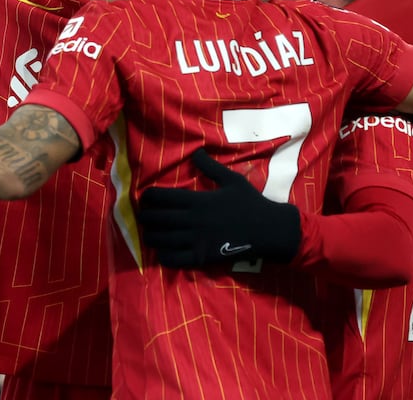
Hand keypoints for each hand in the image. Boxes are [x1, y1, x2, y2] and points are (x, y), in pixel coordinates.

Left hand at [137, 149, 301, 267]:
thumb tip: (196, 152)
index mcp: (197, 200)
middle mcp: (193, 220)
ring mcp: (196, 240)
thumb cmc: (250, 202)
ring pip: (161, 240)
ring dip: (150, 237)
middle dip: (145, 217)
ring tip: (149, 235)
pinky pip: (175, 260)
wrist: (269, 229)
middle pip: (156, 219)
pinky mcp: (202, 257)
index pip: (161, 198)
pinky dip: (164, 256)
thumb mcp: (232, 179)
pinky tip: (163, 252)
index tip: (145, 198)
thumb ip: (210, 167)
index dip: (148, 198)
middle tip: (143, 217)